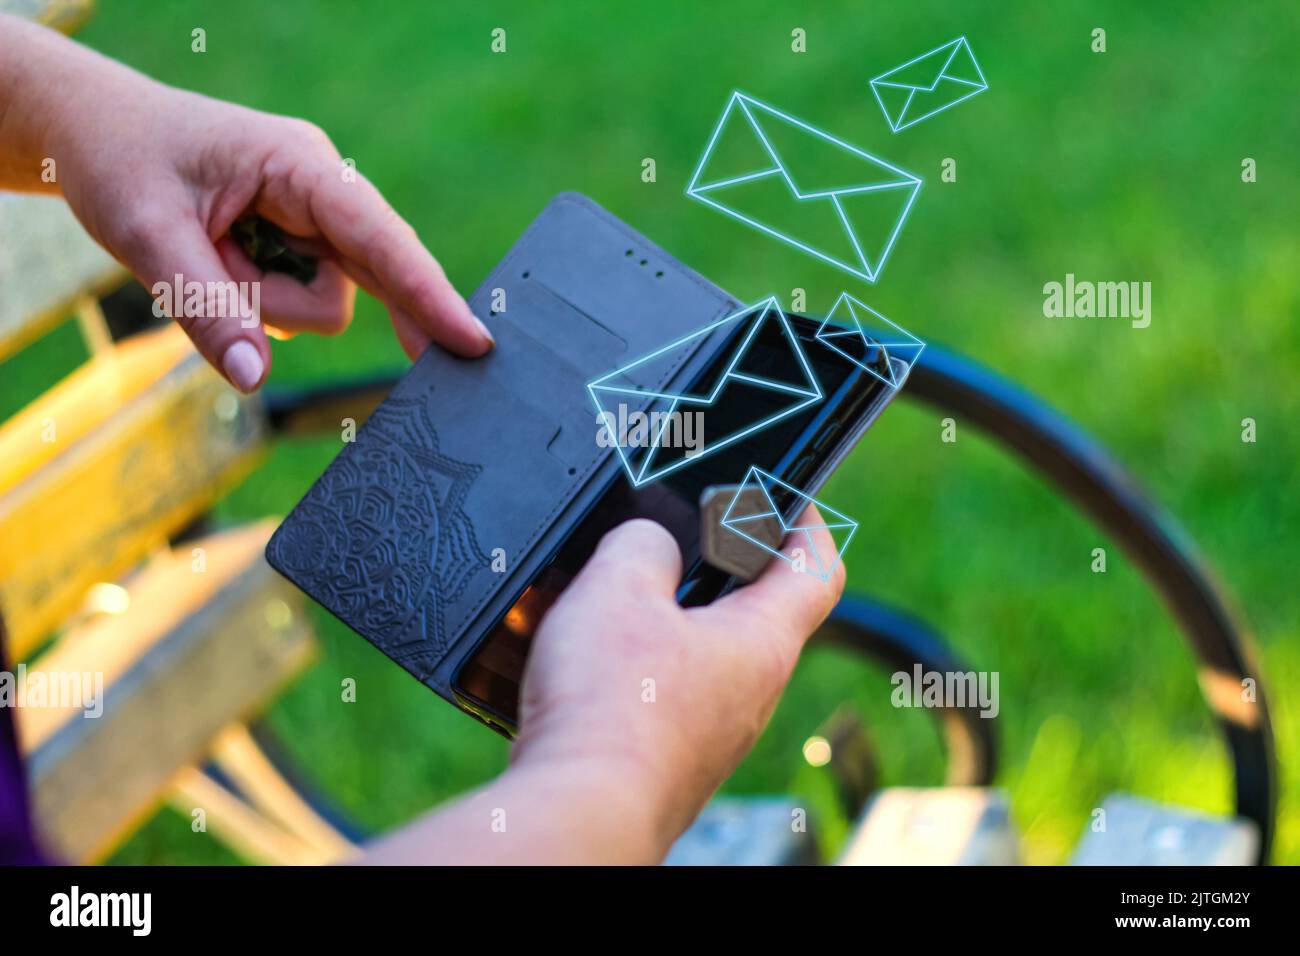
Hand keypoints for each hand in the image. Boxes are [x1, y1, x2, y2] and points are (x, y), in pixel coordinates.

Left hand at [1, 17, 491, 390]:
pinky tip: (221, 268)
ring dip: (265, 306)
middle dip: (314, 302)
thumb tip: (256, 381)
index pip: (382, 237)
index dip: (429, 292)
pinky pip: (305, 300)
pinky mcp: (300, 245)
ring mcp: (315, 221)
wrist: (94, 133)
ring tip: (202, 263)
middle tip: (310, 329)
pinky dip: (263, 303)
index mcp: (301, 166)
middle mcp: (323, 192)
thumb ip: (205, 308)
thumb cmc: (121, 162)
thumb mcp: (146, 234)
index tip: (473, 342)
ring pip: (328, 302)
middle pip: (368, 276)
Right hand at [511, 515, 845, 858]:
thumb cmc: (611, 710)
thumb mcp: (618, 585)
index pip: (816, 569)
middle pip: (756, 612)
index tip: (787, 498)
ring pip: (705, 655)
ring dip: (671, 619)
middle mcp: (750, 692)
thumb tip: (645, 543)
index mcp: (762, 642)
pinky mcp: (671, 757)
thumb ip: (641, 543)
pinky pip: (666, 694)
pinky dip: (638, 666)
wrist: (578, 809)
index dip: (806, 522)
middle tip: (684, 535)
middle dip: (721, 568)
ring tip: (620, 593)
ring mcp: (712, 731)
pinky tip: (592, 657)